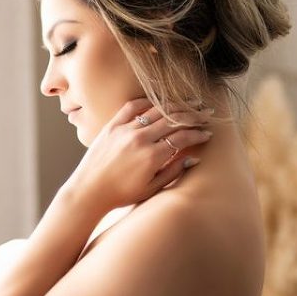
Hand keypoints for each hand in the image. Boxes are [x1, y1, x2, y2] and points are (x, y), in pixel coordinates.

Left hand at [65, 97, 213, 211]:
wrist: (89, 191)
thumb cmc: (121, 194)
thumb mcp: (151, 188)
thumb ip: (173, 171)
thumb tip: (194, 158)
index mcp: (152, 156)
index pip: (182, 138)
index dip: (198, 134)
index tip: (208, 134)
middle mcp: (140, 139)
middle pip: (173, 120)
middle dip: (194, 116)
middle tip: (206, 114)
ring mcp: (125, 129)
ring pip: (156, 110)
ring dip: (176, 105)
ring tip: (190, 103)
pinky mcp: (112, 125)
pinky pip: (133, 106)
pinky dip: (148, 101)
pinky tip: (160, 101)